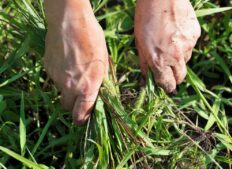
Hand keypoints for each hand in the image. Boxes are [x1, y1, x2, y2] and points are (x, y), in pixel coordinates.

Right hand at [44, 4, 107, 124]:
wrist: (70, 21)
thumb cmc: (93, 40)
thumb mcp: (104, 63)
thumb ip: (100, 82)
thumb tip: (100, 94)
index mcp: (87, 87)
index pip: (81, 115)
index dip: (83, 119)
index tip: (85, 118)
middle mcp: (70, 86)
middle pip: (68, 107)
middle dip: (74, 105)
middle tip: (81, 96)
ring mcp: (56, 78)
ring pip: (61, 91)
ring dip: (68, 88)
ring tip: (76, 71)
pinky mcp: (47, 68)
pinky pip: (54, 78)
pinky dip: (61, 76)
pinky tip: (67, 62)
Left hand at [134, 0, 200, 92]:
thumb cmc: (145, 18)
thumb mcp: (139, 43)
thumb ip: (145, 63)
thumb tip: (146, 79)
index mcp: (159, 61)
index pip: (167, 84)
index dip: (166, 86)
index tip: (165, 85)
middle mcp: (176, 57)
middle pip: (180, 77)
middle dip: (175, 77)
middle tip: (169, 69)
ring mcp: (188, 46)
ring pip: (186, 60)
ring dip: (179, 58)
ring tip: (170, 43)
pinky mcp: (195, 35)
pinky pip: (191, 46)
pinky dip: (185, 44)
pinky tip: (177, 32)